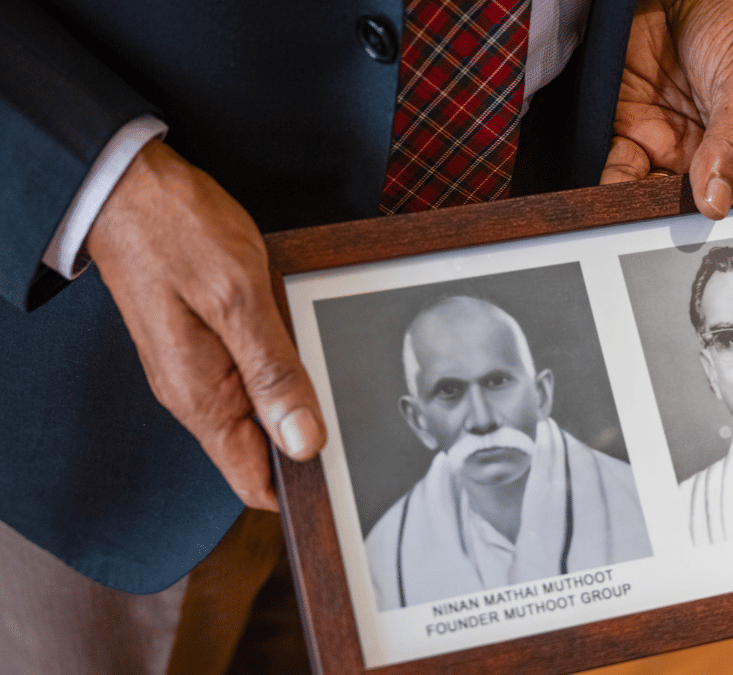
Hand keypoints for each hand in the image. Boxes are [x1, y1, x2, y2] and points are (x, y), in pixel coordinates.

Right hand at [86, 139, 325, 511]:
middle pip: (259, 451)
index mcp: (200, 397)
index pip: (252, 480)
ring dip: (295, 403)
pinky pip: (249, 376)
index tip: (344, 477)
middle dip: (306, 445)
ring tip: (339, 384)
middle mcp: (195, 394)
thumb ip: (272, 372)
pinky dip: (281, 371)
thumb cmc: (177, 230)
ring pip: (258, 412)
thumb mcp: (237, 297)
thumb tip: (304, 442)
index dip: (299, 487)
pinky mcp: (203, 342)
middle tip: (358, 427)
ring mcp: (198, 369)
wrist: (125, 184)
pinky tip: (303, 351)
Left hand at [601, 0, 732, 218]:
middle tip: (659, 235)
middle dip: (675, 222)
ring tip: (631, 220)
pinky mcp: (633, 130)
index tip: (705, 234)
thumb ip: (730, 145)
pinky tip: (610, 195)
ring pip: (652, 193)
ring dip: (639, 209)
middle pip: (692, 205)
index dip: (724, 218)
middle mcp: (711, 157)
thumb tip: (716, 205)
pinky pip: (620, 168)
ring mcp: (671, 145)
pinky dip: (612, 184)